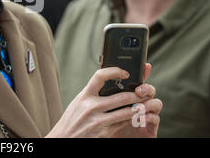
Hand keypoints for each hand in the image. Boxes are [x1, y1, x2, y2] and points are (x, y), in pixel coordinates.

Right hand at [47, 64, 161, 137]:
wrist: (63, 139)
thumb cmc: (72, 120)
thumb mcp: (78, 102)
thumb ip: (92, 94)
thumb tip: (111, 83)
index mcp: (84, 96)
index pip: (100, 76)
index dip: (114, 71)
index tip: (125, 72)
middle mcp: (91, 107)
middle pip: (121, 96)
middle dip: (137, 94)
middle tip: (145, 92)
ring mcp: (98, 121)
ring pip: (127, 112)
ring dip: (139, 108)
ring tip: (146, 104)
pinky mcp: (104, 133)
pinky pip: (123, 124)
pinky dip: (131, 119)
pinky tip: (136, 116)